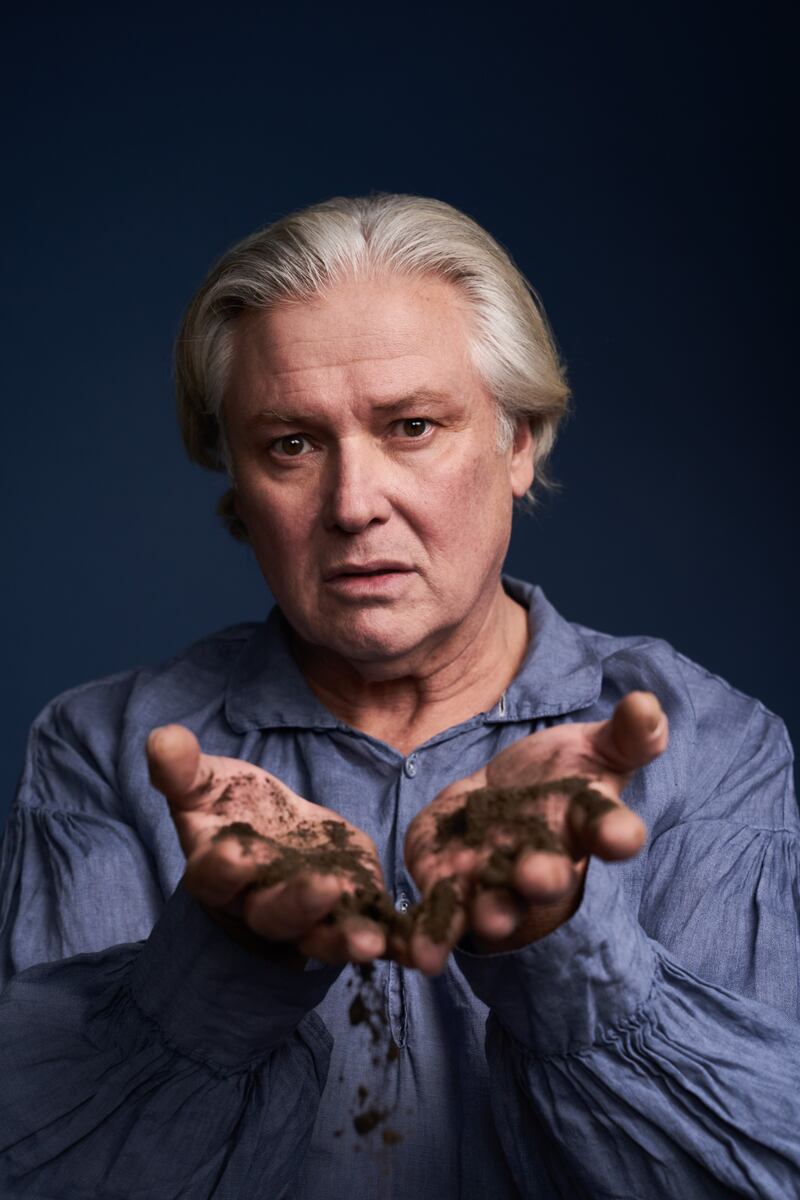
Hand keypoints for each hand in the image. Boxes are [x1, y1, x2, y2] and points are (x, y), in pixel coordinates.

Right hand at [146, 724, 388, 965]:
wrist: (272, 832)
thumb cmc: (230, 809)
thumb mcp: (205, 784)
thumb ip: (182, 769)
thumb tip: (161, 737)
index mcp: (219, 873)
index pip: (216, 878)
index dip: (226, 869)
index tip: (238, 854)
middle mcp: (261, 905)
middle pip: (275, 915)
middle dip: (298, 905)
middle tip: (323, 888)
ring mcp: (309, 916)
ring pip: (324, 936)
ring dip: (347, 939)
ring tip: (372, 941)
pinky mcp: (351, 911)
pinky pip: (372, 932)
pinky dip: (394, 942)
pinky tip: (417, 947)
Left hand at [402, 691, 667, 973]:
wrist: (503, 794)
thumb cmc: (560, 776)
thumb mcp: (595, 749)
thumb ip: (626, 735)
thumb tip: (647, 705)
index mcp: (581, 827)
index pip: (606, 828)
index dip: (616, 832)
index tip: (622, 836)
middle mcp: (540, 864)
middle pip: (545, 874)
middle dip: (541, 877)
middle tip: (538, 876)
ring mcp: (491, 879)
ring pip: (491, 904)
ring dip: (488, 915)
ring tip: (483, 925)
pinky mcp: (443, 882)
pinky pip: (434, 911)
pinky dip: (424, 933)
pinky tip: (416, 952)